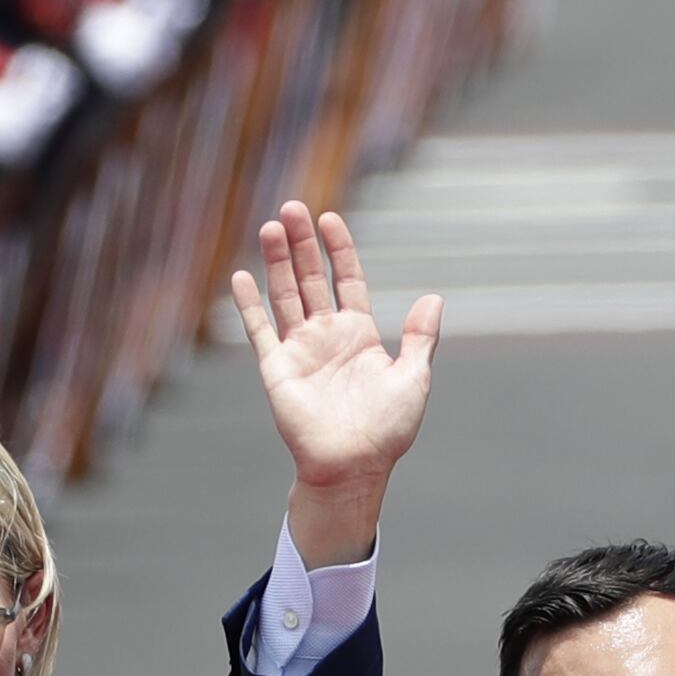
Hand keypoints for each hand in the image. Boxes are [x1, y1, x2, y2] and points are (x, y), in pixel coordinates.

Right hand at [231, 201, 440, 564]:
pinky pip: (259, 330)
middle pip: (310, 278)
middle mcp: (327, 336)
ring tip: (271, 227)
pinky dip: (248, 305)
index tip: (330, 220)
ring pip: (284, 295)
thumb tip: (434, 298)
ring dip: (276, 262)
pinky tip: (240, 277)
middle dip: (302, 245)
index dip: (339, 249)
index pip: (346, 280)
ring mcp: (300, 350)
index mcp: (360, 334)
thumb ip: (420, 337)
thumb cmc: (388, 429)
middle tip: (293, 208)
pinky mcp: (277, 368)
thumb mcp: (414, 378)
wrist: (355, 467)